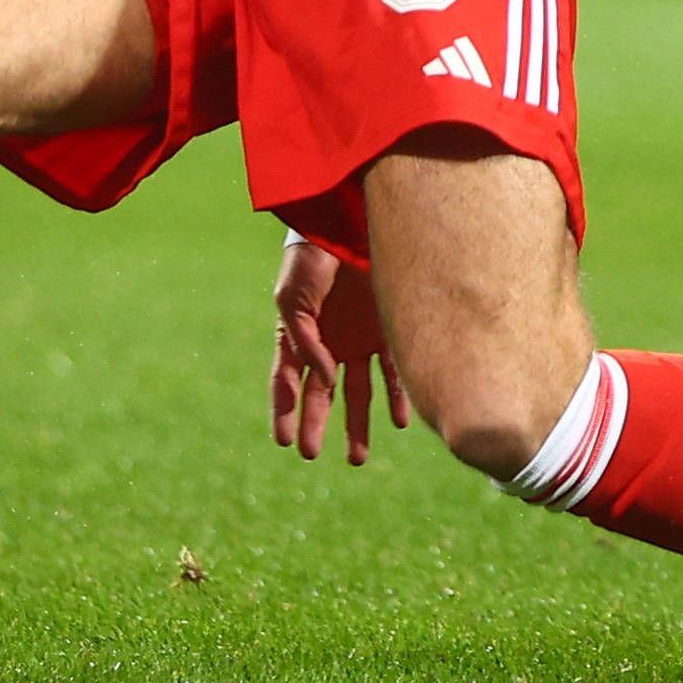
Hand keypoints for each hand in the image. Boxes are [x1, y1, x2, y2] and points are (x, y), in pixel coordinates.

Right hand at [269, 233, 406, 465]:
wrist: (349, 224)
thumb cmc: (311, 258)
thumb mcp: (293, 296)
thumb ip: (305, 339)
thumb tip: (325, 379)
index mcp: (296, 333)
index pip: (287, 380)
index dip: (284, 410)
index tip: (285, 441)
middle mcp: (327, 342)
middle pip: (320, 393)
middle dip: (316, 424)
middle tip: (312, 455)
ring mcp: (356, 338)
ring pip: (357, 391)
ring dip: (357, 423)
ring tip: (357, 458)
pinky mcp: (386, 331)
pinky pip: (392, 371)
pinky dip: (396, 397)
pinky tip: (398, 422)